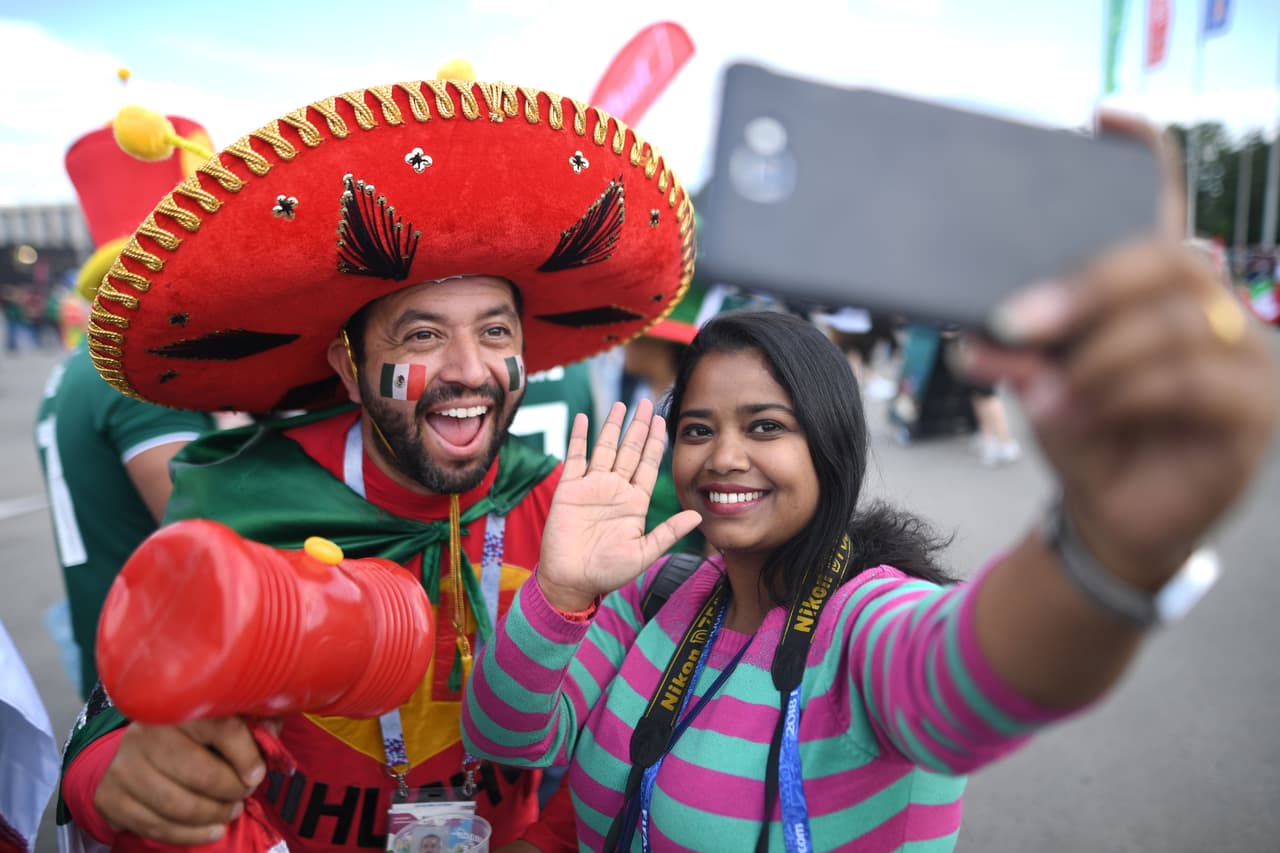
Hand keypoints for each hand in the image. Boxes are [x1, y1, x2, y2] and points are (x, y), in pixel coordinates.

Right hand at [93, 717, 266, 843]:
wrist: (138, 748)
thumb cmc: (194, 733)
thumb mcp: (224, 716)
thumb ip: (252, 722)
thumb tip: (273, 729)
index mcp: (180, 707)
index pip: (223, 729)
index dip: (247, 756)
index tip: (257, 775)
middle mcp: (146, 733)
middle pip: (198, 773)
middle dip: (230, 791)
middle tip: (243, 795)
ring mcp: (124, 766)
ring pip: (177, 805)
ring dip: (213, 815)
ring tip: (231, 811)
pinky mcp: (111, 796)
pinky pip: (155, 826)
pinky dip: (190, 835)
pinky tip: (212, 830)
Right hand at [537, 399, 701, 609]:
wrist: (571, 581)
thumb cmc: (608, 572)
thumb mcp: (643, 553)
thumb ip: (668, 533)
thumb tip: (697, 517)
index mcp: (635, 502)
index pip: (648, 465)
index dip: (656, 443)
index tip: (663, 422)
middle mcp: (615, 490)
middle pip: (629, 450)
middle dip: (639, 427)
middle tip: (647, 402)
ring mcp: (591, 487)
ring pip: (605, 448)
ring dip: (612, 426)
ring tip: (621, 404)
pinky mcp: (569, 489)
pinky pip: (575, 457)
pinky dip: (579, 437)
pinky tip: (584, 418)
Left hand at [960, 113, 1278, 587]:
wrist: (1109, 514)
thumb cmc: (1081, 429)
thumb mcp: (1038, 382)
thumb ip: (1020, 351)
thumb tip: (985, 335)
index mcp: (1156, 287)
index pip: (1164, 205)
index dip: (1144, 155)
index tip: (1102, 117)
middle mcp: (1210, 306)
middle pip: (1167, 258)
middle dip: (1084, 289)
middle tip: (1016, 321)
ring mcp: (1242, 354)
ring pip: (1174, 325)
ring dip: (1096, 359)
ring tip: (1045, 394)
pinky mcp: (1254, 409)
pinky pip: (1189, 383)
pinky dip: (1122, 396)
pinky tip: (1081, 414)